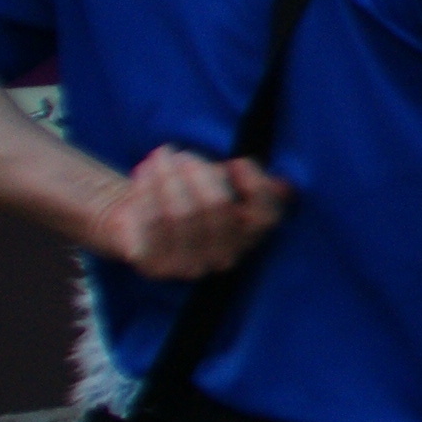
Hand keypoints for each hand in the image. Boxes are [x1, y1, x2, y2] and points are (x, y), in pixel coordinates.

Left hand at [91, 147, 289, 280]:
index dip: (254, 186)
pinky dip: (147, 191)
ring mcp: (189, 267)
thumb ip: (251, 182)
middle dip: (197, 171)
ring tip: (159, 157)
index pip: (265, 216)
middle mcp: (223, 259)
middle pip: (216, 206)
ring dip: (167, 176)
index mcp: (247, 239)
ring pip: (181, 212)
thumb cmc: (189, 198)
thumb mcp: (222, 187)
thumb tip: (284, 187)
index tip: (236, 163)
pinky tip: (143, 173)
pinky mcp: (154, 267)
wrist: (137, 226)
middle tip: (179, 154)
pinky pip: (152, 222)